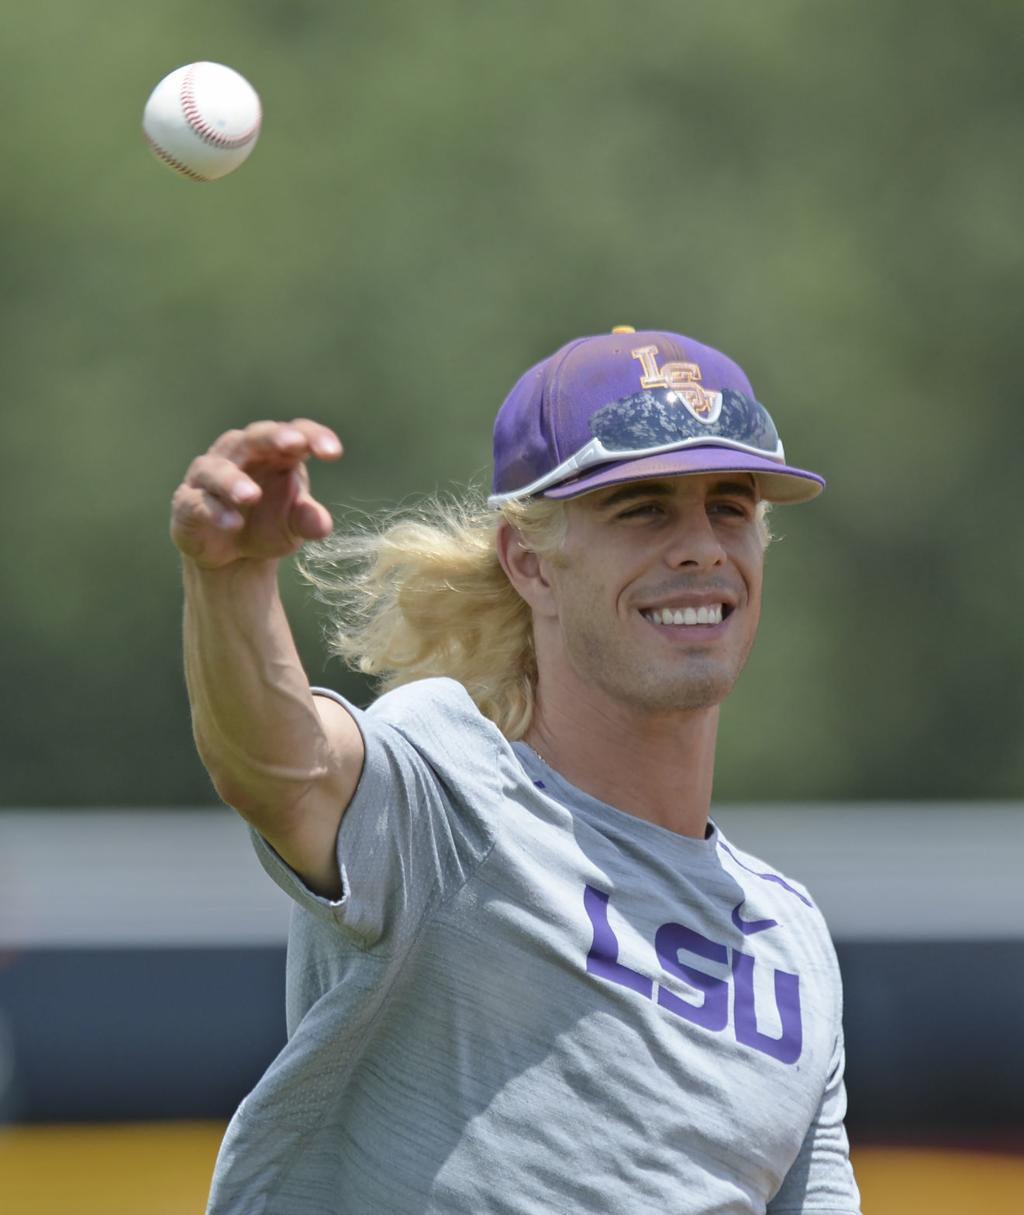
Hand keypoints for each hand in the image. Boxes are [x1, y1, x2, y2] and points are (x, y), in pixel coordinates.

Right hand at [171, 419, 342, 568]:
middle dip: (274, 438)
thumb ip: (307, 520)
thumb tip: (322, 525)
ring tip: (251, 496)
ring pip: (219, 468)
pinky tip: (232, 523)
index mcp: (277, 453)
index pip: (297, 433)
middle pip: (256, 437)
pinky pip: (198, 502)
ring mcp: (211, 475)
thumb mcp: (294, 526)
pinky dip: (214, 510)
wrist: (233, 556)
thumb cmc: (269, 525)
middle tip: (293, 444)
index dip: (314, 437)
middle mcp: (242, 454)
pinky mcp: (187, 502)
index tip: (334, 453)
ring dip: (234, 481)